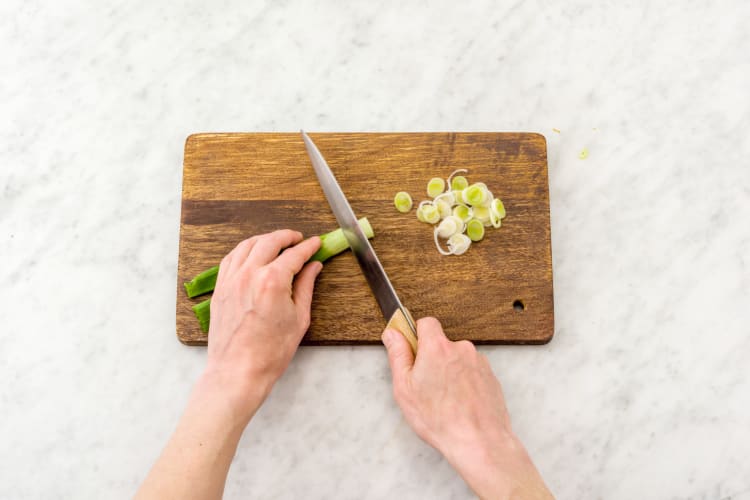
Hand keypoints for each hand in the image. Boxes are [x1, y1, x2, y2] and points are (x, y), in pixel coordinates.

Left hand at [205, 229, 322, 418]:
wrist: (238, 371)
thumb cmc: (270, 352)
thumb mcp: (299, 318)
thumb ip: (305, 287)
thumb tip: (313, 267)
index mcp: (273, 281)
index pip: (294, 254)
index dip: (308, 247)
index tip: (315, 244)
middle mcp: (249, 274)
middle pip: (270, 242)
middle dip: (287, 237)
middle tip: (298, 239)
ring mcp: (231, 280)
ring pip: (247, 245)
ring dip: (265, 239)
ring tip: (277, 242)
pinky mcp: (220, 288)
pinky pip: (231, 258)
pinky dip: (244, 250)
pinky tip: (252, 253)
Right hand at [382, 318, 551, 499]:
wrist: (479, 441)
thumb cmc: (441, 419)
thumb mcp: (405, 388)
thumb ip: (398, 355)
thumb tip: (392, 334)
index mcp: (437, 347)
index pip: (426, 322)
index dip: (416, 335)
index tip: (411, 350)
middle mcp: (461, 349)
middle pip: (441, 344)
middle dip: (432, 359)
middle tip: (425, 386)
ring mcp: (479, 362)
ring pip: (456, 359)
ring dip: (449, 372)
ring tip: (444, 400)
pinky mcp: (490, 376)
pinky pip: (471, 372)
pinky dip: (464, 383)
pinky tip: (459, 403)